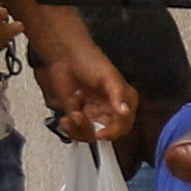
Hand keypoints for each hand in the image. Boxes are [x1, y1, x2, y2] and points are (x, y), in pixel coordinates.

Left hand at [33, 16, 138, 143]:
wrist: (65, 56)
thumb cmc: (89, 60)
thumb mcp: (108, 76)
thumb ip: (118, 94)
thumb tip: (125, 111)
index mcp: (124, 102)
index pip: (124, 125)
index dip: (113, 132)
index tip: (101, 134)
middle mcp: (110, 110)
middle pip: (106, 133)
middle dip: (90, 128)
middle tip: (79, 115)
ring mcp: (93, 113)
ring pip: (89, 134)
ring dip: (78, 126)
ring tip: (73, 110)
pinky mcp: (77, 114)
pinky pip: (75, 131)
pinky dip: (69, 128)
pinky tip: (66, 118)